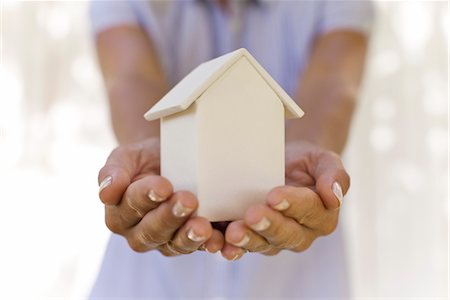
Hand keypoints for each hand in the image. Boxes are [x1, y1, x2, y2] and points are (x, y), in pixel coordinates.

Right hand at [97, 138, 223, 254]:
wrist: (170, 161)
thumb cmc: (145, 159)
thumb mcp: (126, 158)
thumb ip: (113, 172)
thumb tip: (106, 192)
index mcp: (120, 214)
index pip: (131, 206)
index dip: (146, 197)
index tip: (162, 186)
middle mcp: (139, 233)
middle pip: (153, 231)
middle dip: (171, 216)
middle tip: (188, 200)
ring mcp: (166, 241)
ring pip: (176, 244)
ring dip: (190, 236)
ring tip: (203, 226)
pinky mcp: (190, 242)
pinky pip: (199, 248)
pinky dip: (210, 245)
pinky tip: (219, 239)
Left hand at [221, 141, 349, 259]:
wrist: (285, 164)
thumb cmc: (306, 162)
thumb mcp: (325, 160)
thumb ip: (335, 175)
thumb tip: (334, 196)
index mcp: (321, 216)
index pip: (309, 211)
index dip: (292, 205)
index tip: (274, 195)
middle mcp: (301, 233)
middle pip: (286, 234)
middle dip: (268, 225)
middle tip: (252, 215)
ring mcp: (275, 239)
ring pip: (263, 244)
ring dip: (247, 240)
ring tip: (233, 233)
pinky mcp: (254, 237)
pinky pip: (243, 246)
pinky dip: (231, 247)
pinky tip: (219, 243)